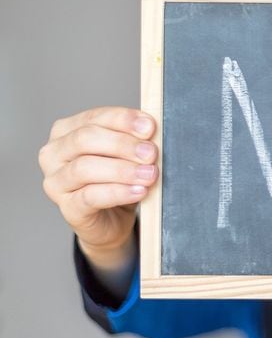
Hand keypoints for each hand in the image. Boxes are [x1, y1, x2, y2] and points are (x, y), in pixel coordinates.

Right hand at [39, 107, 157, 268]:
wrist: (113, 220)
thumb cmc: (119, 180)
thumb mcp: (127, 154)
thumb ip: (134, 139)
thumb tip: (150, 129)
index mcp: (66, 131)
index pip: (94, 117)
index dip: (123, 120)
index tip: (149, 127)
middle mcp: (54, 154)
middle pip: (85, 139)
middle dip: (122, 144)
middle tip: (151, 153)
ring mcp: (56, 182)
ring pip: (84, 168)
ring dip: (122, 170)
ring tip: (149, 174)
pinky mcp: (67, 207)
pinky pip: (90, 196)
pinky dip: (118, 192)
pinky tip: (139, 191)